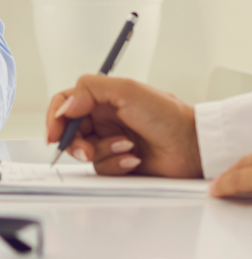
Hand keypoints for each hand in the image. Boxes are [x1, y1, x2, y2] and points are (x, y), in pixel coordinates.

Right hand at [45, 76, 202, 178]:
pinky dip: (116, 164)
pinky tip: (134, 158)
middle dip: (76, 143)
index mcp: (106, 98)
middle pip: (70, 132)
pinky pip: (102, 168)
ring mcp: (112, 141)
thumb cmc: (167, 114)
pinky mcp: (119, 162)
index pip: (67, 103)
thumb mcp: (128, 91)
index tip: (54, 135)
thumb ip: (91, 90)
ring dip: (105, 151)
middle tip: (88, 149)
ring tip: (128, 146)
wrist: (191, 144)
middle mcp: (106, 118)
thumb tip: (65, 106)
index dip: (55, 118)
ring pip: (85, 153)